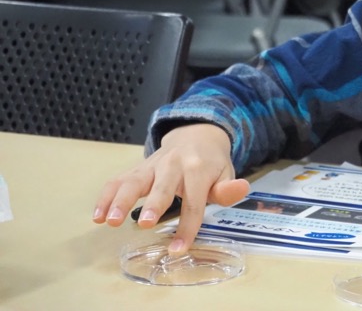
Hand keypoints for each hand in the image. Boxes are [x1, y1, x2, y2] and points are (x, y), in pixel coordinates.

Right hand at [92, 123, 249, 253]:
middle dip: (154, 204)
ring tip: (109, 221)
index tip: (179, 249)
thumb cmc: (211, 162)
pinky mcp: (138, 168)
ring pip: (134, 181)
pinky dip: (106, 196)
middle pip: (162, 186)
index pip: (194, 201)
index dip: (188, 226)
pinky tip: (97, 215)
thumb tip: (242, 188)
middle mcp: (173, 164)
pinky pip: (118, 180)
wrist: (196, 134)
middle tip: (146, 224)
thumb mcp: (225, 173)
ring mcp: (152, 165)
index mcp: (198, 169)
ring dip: (121, 200)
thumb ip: (228, 188)